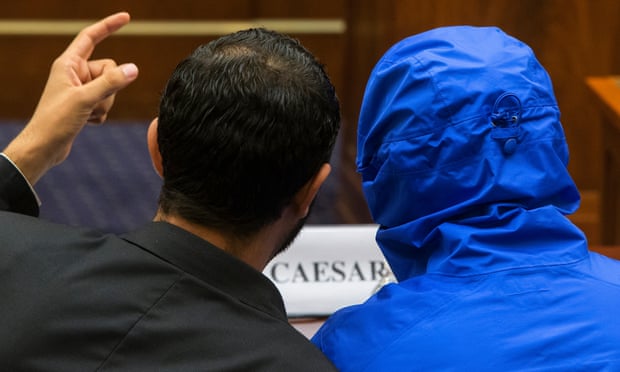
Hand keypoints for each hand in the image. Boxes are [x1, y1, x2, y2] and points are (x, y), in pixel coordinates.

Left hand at [3, 12, 138, 184]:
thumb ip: (111, 82)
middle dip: (109, 87)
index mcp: (68, 64)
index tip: (126, 18)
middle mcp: (74, 73)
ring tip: (86, 114)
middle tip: (92, 101)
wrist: (44, 147)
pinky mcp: (84, 105)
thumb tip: (134, 68)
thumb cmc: (55, 121)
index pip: (91, 37)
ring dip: (105, 104)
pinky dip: (101, 114)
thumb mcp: (85, 99)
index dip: (109, 26)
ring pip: (110, 89)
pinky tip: (86, 122)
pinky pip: (106, 103)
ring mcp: (80, 89)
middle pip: (109, 69)